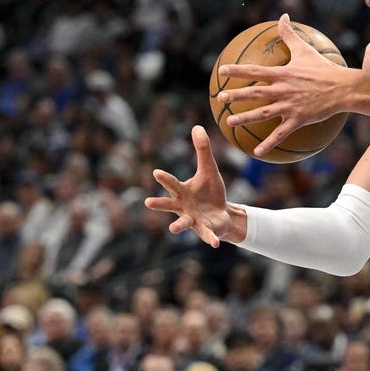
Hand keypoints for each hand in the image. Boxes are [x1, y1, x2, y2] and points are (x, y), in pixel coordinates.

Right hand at [144, 125, 239, 247]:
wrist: (222, 213)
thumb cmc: (210, 191)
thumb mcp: (209, 169)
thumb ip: (202, 150)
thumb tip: (197, 126)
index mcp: (183, 191)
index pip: (172, 183)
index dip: (165, 178)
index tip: (156, 172)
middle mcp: (184, 207)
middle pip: (170, 204)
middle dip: (160, 203)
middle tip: (147, 202)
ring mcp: (194, 220)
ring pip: (184, 223)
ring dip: (179, 225)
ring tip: (174, 229)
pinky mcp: (206, 229)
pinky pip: (207, 235)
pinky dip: (210, 238)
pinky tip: (214, 244)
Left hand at [217, 14, 350, 155]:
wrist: (344, 89)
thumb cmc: (324, 69)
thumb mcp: (305, 50)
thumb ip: (289, 34)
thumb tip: (283, 16)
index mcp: (283, 74)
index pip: (255, 70)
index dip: (237, 71)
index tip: (221, 71)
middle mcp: (283, 90)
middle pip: (254, 93)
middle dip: (235, 95)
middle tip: (220, 98)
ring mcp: (290, 106)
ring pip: (263, 114)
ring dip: (245, 118)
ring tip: (230, 122)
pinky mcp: (298, 119)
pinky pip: (280, 134)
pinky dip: (268, 143)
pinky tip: (257, 152)